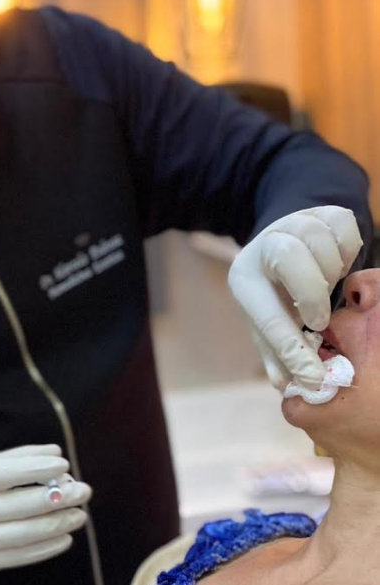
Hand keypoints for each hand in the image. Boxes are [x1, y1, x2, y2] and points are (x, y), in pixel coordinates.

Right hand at [0, 444, 91, 572]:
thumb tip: (56, 452)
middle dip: (55, 498)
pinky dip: (46, 547)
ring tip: (81, 514)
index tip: (63, 464)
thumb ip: (19, 458)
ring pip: (22, 533)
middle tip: (83, 490)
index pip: (4, 474)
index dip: (35, 469)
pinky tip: (66, 536)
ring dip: (56, 524)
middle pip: (17, 506)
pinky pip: (20, 556)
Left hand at [228, 206, 362, 389]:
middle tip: (319, 318)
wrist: (284, 243)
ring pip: (319, 239)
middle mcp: (265, 245)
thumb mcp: (269, 320)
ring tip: (327, 284)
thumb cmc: (276, 291)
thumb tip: (286, 384)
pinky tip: (338, 262)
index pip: (265, 313)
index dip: (290, 348)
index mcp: (245, 278)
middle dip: (311, 292)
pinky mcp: (322, 212)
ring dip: (332, 270)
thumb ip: (277, 351)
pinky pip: (344, 225)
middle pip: (288, 255)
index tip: (312, 376)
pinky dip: (349, 249)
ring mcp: (293, 223)